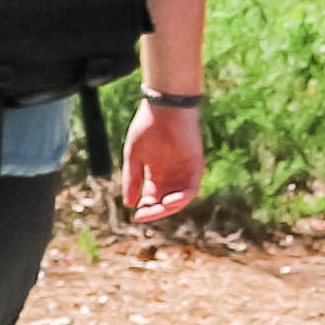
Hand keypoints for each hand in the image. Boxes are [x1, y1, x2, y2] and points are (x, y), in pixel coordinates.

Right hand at [122, 93, 206, 225]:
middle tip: (142, 216)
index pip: (151, 198)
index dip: (144, 209)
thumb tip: (129, 204)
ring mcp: (184, 172)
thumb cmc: (147, 127)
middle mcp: (170, 176)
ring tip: (155, 209)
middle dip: (154, 211)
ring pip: (178, 199)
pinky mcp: (196, 167)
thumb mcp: (133, 156)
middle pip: (164, 202)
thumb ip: (132, 179)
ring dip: (168, 208)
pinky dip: (181, 198)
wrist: (165, 108)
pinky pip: (191, 189)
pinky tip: (169, 201)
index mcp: (154, 173)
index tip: (134, 216)